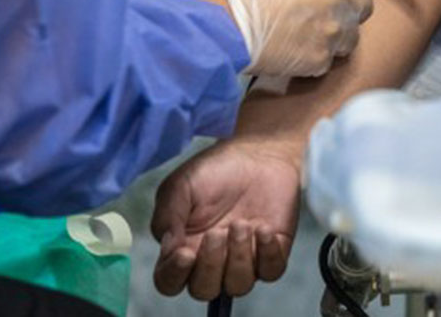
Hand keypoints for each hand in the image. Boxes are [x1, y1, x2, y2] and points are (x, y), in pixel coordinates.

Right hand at [152, 138, 302, 300]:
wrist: (258, 152)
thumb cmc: (215, 169)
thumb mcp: (181, 186)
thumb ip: (168, 217)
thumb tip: (169, 251)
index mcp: (183, 247)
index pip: (170, 281)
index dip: (174, 275)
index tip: (185, 253)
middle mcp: (212, 260)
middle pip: (204, 289)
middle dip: (210, 265)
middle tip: (217, 232)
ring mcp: (243, 259)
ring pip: (238, 285)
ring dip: (239, 257)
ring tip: (242, 223)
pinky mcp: (272, 252)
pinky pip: (270, 272)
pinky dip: (267, 253)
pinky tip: (263, 227)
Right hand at [197, 0, 380, 77]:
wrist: (228, 23)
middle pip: (365, 6)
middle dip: (348, 10)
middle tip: (319, 12)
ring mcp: (335, 32)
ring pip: (351, 37)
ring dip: (334, 36)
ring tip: (302, 32)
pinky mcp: (323, 60)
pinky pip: (329, 59)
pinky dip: (315, 57)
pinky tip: (293, 48)